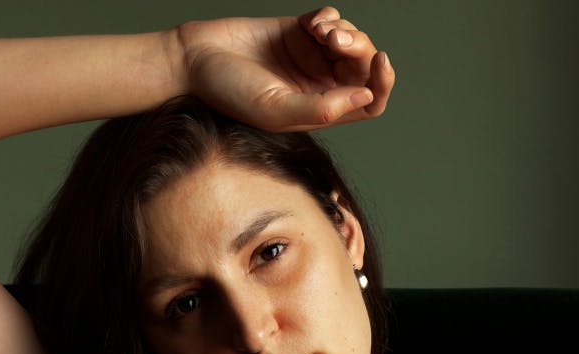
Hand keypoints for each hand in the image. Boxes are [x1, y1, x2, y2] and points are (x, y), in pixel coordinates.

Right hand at [176, 6, 393, 131]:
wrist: (195, 58)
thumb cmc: (229, 92)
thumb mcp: (276, 110)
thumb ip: (320, 109)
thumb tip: (365, 96)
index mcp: (319, 111)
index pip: (369, 102)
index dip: (382, 84)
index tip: (380, 62)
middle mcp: (319, 85)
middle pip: (363, 66)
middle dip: (359, 48)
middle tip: (335, 39)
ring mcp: (310, 56)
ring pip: (351, 40)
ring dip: (344, 30)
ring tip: (319, 31)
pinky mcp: (298, 30)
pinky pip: (331, 19)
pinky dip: (329, 17)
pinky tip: (311, 24)